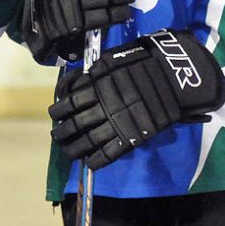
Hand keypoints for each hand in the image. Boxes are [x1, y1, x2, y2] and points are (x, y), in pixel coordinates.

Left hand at [49, 30, 224, 168]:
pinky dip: (96, 160)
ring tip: (68, 153)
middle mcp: (103, 107)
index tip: (54, 115)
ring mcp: (116, 123)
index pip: (70, 103)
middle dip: (63, 133)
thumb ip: (91, 76)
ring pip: (88, 141)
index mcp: (96, 87)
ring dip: (74, 149)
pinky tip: (88, 163)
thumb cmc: (139, 64)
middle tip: (57, 136)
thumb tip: (73, 86)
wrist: (170, 75)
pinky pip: (109, 153)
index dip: (59, 111)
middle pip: (76, 124)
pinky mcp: (130, 137)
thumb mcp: (109, 62)